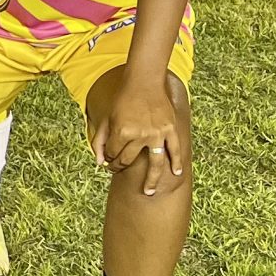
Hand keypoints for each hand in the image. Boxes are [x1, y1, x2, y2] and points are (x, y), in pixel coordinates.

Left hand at [91, 73, 187, 196]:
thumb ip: (100, 140)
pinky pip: (174, 150)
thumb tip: (99, 162)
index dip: (108, 158)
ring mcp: (157, 134)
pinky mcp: (170, 130)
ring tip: (149, 192)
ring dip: (151, 180)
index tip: (108, 159)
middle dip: (120, 165)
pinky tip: (176, 173)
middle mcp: (140, 135)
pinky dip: (176, 162)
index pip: (112, 153)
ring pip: (155, 163)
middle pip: (128, 159)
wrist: (144, 82)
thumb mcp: (107, 118)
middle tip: (118, 168)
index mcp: (122, 131)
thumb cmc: (123, 100)